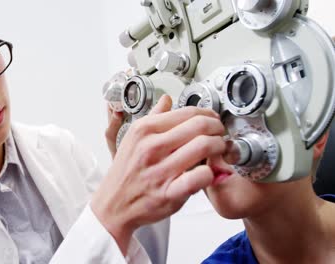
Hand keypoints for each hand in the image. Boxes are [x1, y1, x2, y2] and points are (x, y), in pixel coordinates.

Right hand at [91, 95, 225, 253]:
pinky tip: (207, 173)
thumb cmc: (126, 171)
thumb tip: (166, 100)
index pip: (187, 112)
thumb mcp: (132, 138)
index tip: (212, 120)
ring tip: (218, 151)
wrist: (114, 203)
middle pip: (200, 126)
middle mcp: (151, 147)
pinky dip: (211, 172)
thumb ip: (152, 117)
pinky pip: (201, 176)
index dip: (208, 114)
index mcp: (144, 130)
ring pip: (205, 146)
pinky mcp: (169, 193)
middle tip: (220, 134)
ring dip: (219, 147)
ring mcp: (160, 170)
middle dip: (218, 128)